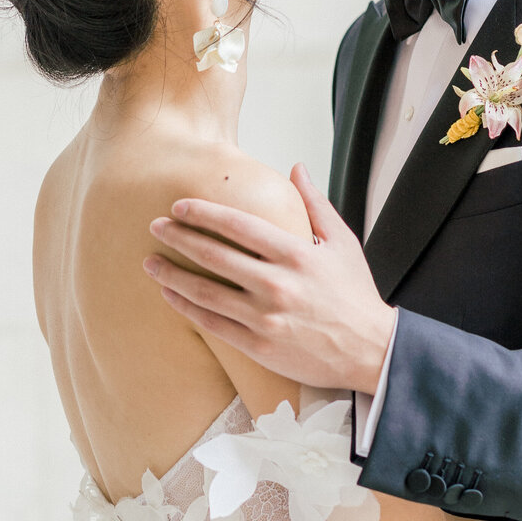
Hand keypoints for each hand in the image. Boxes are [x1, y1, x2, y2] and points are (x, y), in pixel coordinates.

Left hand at [144, 164, 395, 393]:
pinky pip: (213, 325)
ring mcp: (266, 317)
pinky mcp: (260, 345)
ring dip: (173, 274)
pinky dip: (187, 308)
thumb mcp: (342, 243)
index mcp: (296, 254)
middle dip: (179, 237)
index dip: (204, 213)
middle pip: (215, 255)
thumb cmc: (355, 295)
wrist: (370, 351)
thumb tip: (296, 169)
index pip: (239, 225)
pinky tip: (170, 295)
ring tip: (151, 262)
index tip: (180, 206)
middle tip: (155, 226)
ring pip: (206, 292)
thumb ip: (314, 204)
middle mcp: (277, 284)